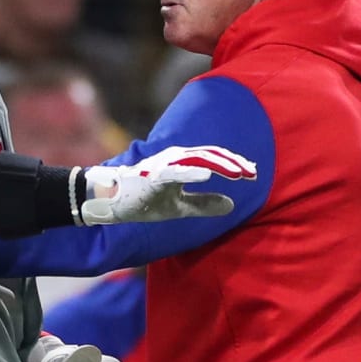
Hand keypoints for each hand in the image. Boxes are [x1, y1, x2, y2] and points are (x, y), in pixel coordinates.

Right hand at [81, 144, 256, 224]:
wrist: (108, 202)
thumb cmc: (142, 201)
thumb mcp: (178, 206)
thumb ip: (203, 204)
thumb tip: (232, 205)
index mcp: (180, 163)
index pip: (212, 158)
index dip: (233, 163)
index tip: (252, 172)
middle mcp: (173, 158)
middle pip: (209, 154)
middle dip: (232, 162)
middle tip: (252, 172)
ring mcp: (162, 166)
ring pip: (196, 159)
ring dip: (219, 164)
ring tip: (238, 172)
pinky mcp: (151, 176)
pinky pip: (174, 172)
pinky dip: (192, 171)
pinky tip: (208, 174)